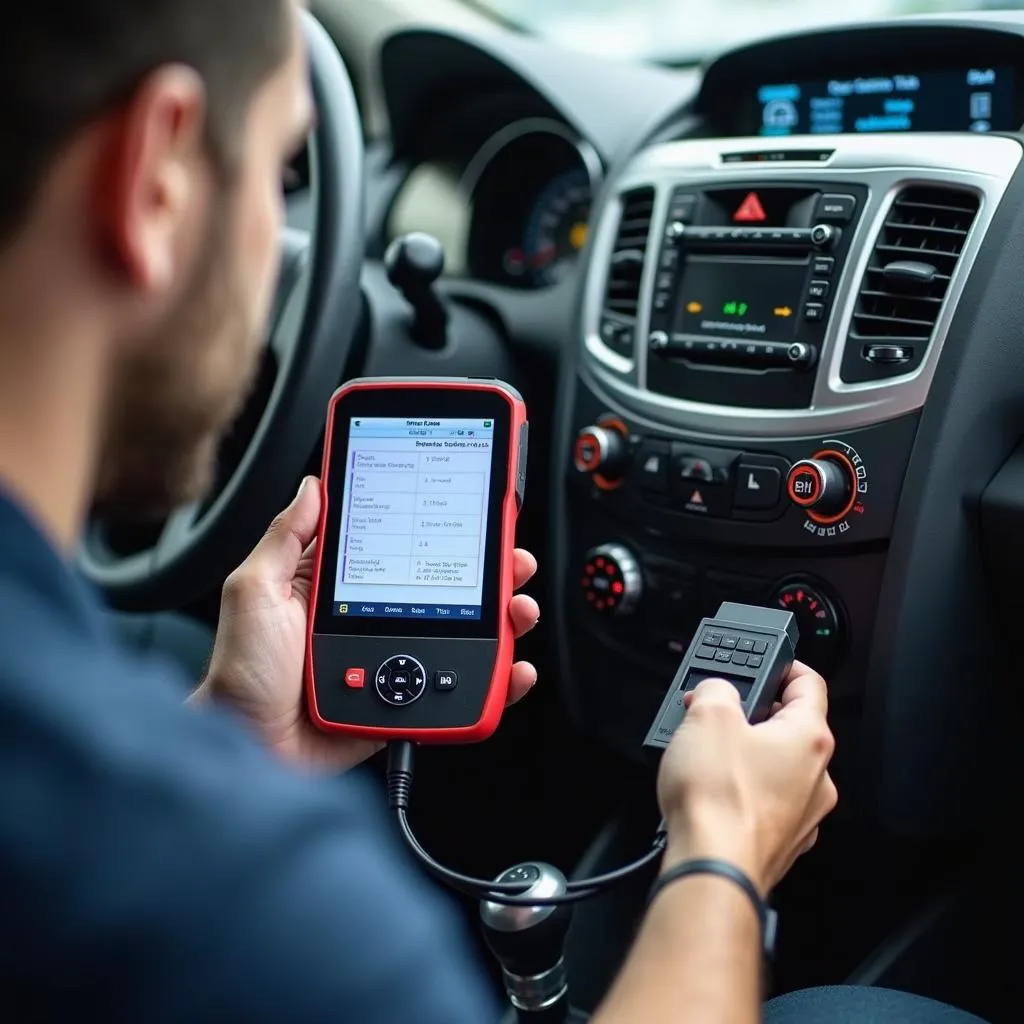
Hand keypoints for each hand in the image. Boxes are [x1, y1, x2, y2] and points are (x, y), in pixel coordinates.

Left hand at [197, 477, 541, 770]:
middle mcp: (372, 619)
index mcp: (338, 588)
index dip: (440, 532)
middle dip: (487, 573)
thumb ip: (285, 538)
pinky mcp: (405, 699)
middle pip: (444, 588)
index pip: (401, 547)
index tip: (473, 515)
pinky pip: (456, 687)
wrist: (250, 752)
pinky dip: (494, 679)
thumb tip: (314, 487)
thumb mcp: (254, 590)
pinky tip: (513, 668)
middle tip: (512, 562)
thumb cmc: (241, 674)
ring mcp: (392, 659)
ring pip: (460, 633)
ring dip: (501, 620)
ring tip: (518, 610)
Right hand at [656, 662, 837, 893]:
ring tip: (706, 755)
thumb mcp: (706, 716)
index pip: (811, 684)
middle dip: (753, 716)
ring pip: (777, 769)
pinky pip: (765, 803)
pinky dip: (743, 793)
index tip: (768, 664)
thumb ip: (715, 690)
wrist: (713, 868)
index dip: (787, 666)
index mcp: (809, 738)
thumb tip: (715, 693)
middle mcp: (816, 777)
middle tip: (717, 712)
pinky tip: (713, 794)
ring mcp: (803, 815)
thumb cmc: (719, 800)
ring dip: (746, 756)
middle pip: (790, 729)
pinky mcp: (781, 843)